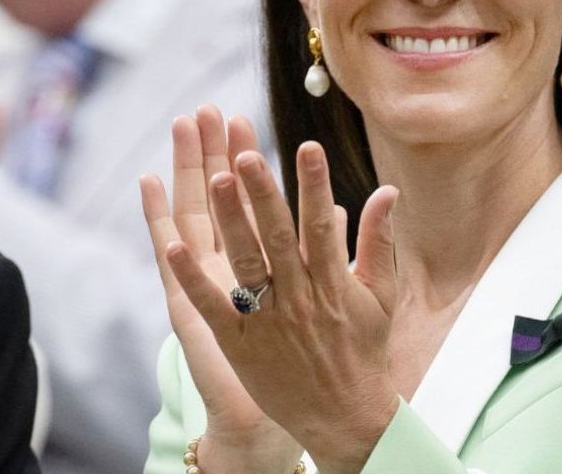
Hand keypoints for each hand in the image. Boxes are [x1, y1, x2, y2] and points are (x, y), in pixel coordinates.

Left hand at [164, 130, 400, 473]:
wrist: (344, 415)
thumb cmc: (364, 349)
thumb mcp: (381, 294)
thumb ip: (378, 240)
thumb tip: (388, 191)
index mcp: (333, 282)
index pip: (322, 225)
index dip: (314, 184)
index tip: (308, 146)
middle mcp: (300, 298)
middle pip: (277, 238)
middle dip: (262, 193)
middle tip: (245, 153)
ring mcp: (269, 321)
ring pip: (245, 264)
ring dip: (229, 222)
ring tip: (214, 180)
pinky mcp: (241, 344)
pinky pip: (214, 308)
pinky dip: (193, 278)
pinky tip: (173, 248)